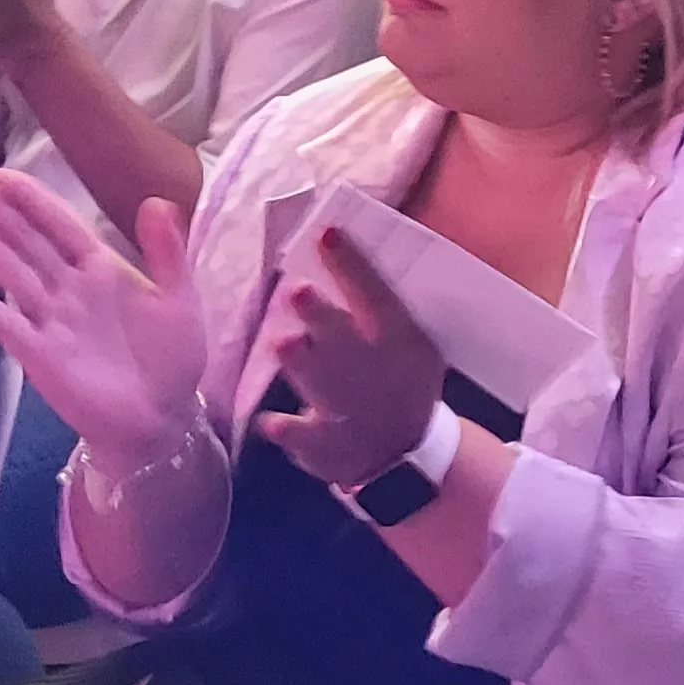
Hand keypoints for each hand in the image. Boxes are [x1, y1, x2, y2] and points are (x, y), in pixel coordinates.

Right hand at [0, 170, 208, 463]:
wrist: (162, 417)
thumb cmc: (172, 357)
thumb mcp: (180, 299)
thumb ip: (167, 252)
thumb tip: (156, 200)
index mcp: (102, 269)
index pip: (61, 225)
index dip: (33, 200)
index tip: (3, 174)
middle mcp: (69, 288)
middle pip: (28, 243)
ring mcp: (51, 320)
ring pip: (13, 275)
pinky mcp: (40, 355)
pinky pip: (6, 326)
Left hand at [253, 230, 447, 490]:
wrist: (405, 450)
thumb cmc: (401, 379)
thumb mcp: (413, 343)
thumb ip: (381, 307)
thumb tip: (336, 251)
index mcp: (397, 340)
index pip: (374, 296)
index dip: (351, 265)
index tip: (327, 234)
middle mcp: (373, 372)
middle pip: (342, 337)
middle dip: (320, 315)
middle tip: (298, 290)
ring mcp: (349, 411)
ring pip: (322, 383)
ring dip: (302, 364)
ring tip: (282, 343)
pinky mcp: (327, 446)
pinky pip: (304, 437)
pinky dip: (288, 431)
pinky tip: (270, 422)